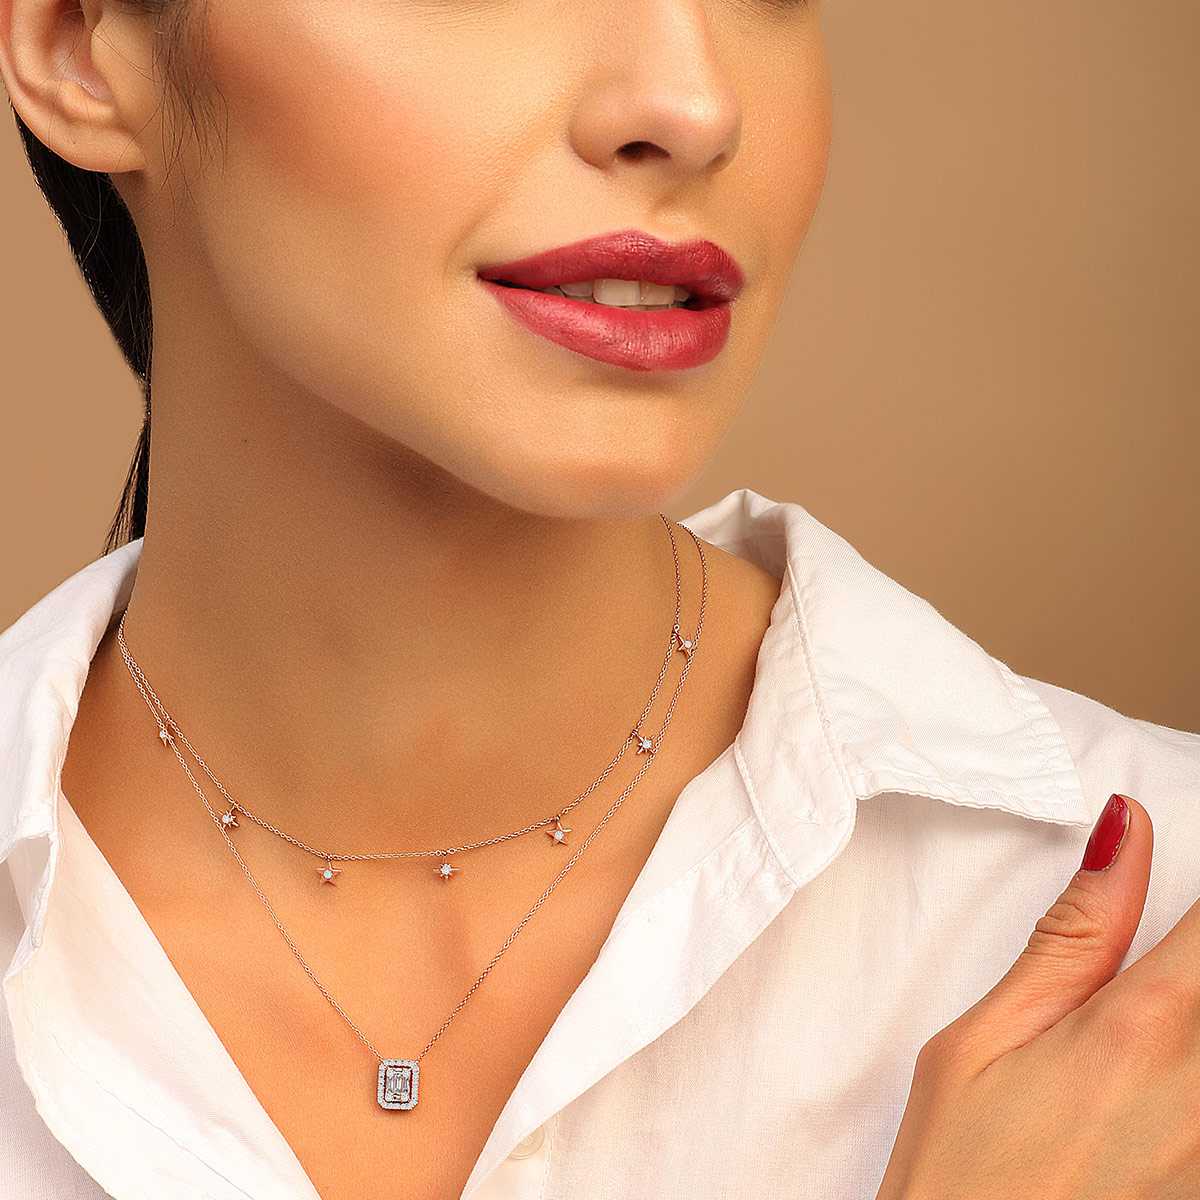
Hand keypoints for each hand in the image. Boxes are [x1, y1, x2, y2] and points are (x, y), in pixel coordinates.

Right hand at [875, 792, 1199, 1199]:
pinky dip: (1190, 1059)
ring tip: (1119, 1031)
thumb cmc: (962, 1168)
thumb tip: (1126, 835)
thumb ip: (1073, 936)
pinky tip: (1149, 1072)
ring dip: (1192, 1005)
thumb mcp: (984, 1037)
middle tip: (1130, 985)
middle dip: (1194, 956)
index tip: (1184, 862)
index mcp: (1142, 1030)